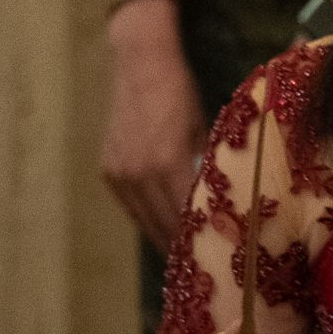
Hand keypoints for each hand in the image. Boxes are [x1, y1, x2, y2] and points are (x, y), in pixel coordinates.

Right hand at [101, 1, 205, 246]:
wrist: (140, 63)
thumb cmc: (182, 93)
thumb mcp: (206, 130)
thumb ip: (209, 170)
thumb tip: (223, 205)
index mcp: (167, 163)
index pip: (186, 219)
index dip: (202, 243)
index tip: (218, 262)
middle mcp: (139, 173)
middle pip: (162, 226)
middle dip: (182, 248)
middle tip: (203, 270)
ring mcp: (120, 172)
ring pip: (144, 220)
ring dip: (162, 236)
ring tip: (183, 256)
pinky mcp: (109, 169)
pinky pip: (131, 205)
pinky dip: (147, 217)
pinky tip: (162, 227)